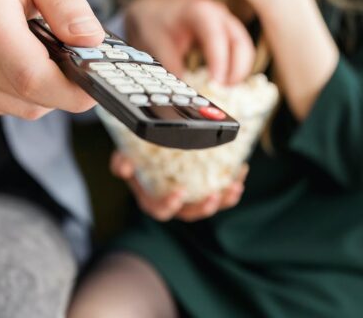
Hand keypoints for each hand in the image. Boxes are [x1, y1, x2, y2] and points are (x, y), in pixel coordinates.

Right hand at [0, 0, 103, 118]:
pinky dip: (20, 90)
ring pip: (18, 107)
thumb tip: (92, 40)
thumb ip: (66, 2)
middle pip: (28, 97)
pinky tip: (18, 58)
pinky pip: (0, 104)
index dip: (72, 90)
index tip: (96, 84)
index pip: (32, 77)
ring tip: (41, 51)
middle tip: (77, 61)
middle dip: (63, 88)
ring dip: (42, 90)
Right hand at [111, 152, 247, 221]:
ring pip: (209, 205)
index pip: (160, 210)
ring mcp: (191, 198)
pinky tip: (241, 170)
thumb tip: (124, 167)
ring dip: (224, 200)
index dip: (170, 205)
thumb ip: (121, 161)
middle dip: (203, 208)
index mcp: (152, 200)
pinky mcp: (205, 189)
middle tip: (214, 197)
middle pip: (190, 214)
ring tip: (235, 186)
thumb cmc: (136, 155)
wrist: (149, 149)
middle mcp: (173, 204)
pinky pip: (221, 191)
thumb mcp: (124, 156)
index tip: (180, 193)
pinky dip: (232, 183)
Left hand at [125, 0, 253, 84]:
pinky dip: (236, 68)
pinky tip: (224, 83)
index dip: (219, 60)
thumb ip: (171, 68)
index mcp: (199, 11)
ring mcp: (226, 23)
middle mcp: (219, 14)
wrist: (156, 10)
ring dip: (239, 71)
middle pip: (240, 42)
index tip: (216, 83)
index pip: (216, 36)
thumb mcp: (157, 44)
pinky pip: (240, 52)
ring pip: (244, 48)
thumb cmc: (156, 23)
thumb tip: (184, 92)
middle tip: (223, 91)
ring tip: (223, 90)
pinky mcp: (228, 34)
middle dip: (236, 69)